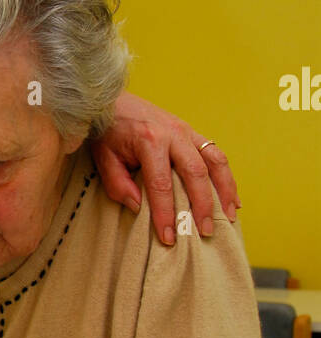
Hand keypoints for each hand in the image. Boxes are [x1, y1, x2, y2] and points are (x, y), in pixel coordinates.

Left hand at [90, 92, 239, 245]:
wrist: (113, 100)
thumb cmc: (108, 132)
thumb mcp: (105, 158)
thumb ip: (119, 184)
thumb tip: (140, 208)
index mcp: (149, 141)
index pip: (161, 185)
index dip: (166, 213)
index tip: (169, 237)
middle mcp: (173, 134)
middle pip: (196, 174)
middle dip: (202, 206)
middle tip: (204, 231)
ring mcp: (186, 131)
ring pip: (215, 161)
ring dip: (225, 190)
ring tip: (229, 216)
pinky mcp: (192, 132)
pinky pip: (216, 154)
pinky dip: (226, 177)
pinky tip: (232, 198)